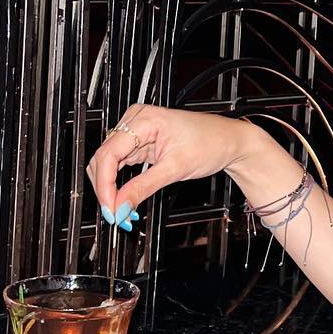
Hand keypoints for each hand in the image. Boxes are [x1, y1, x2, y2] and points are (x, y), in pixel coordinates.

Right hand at [85, 104, 255, 231]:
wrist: (229, 141)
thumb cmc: (211, 143)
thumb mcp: (176, 169)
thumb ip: (143, 187)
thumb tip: (120, 206)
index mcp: (144, 119)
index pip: (109, 154)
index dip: (104, 185)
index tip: (110, 207)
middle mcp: (136, 120)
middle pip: (103, 158)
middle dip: (106, 189)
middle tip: (115, 214)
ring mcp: (136, 130)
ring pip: (108, 162)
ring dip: (110, 187)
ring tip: (120, 210)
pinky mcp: (140, 141)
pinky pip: (119, 163)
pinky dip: (119, 182)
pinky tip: (124, 198)